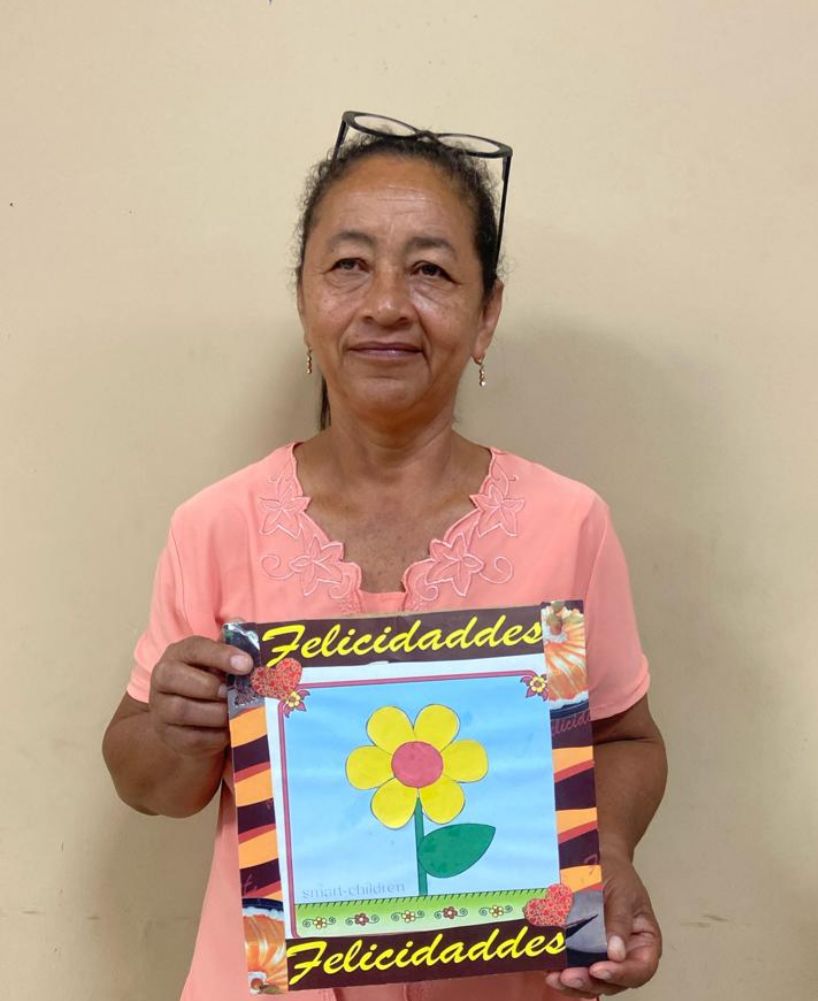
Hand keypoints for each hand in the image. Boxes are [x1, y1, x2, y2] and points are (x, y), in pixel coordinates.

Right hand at [149, 636, 253, 757]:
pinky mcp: (169, 736)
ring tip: (233, 712)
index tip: (247, 664)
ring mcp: (161, 709)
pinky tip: (227, 730)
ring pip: (181, 710)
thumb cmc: (209, 681)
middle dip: (210, 686)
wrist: (190, 720)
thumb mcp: (218, 662)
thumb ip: (229, 644)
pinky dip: (214, 736)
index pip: (194, 648)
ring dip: (214, 713)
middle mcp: (162, 678)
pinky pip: (191, 738)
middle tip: (232, 693)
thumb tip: (241, 622)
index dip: (220, 655)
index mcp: (177, 654)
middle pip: (176, 678)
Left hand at [545, 855, 661, 997]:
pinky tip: (548, 970)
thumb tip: (616, 954)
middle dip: (590, 983)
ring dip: (574, 986)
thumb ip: (619, 922)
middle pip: (614, 982)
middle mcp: (627, 955)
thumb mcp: (621, 892)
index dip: (621, 975)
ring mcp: (604, 956)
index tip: (598, 969)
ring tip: (554, 978)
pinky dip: (563, 974)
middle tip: (568, 976)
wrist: (597, 856)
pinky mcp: (583, 952)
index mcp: (644, 942)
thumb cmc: (615, 872)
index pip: (640, 970)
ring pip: (593, 982)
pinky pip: (576, 969)